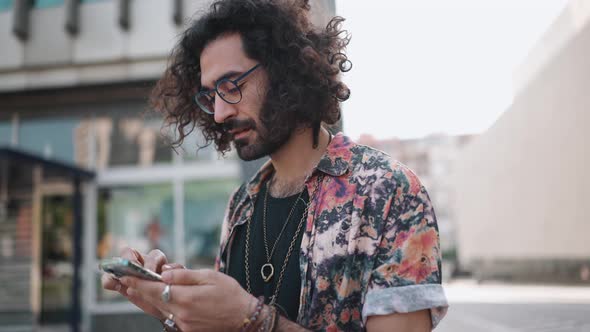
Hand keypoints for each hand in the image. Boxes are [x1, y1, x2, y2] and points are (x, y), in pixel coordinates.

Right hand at [101, 247, 183, 319]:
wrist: (164, 309)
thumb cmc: (170, 292)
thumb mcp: (178, 283)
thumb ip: (176, 272)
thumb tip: (168, 267)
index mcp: (158, 262)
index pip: (154, 255)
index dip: (151, 262)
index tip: (150, 272)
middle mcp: (142, 264)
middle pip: (131, 253)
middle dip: (130, 260)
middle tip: (131, 272)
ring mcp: (130, 273)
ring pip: (118, 263)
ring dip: (116, 269)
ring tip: (118, 279)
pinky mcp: (120, 284)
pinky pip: (110, 278)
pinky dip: (108, 280)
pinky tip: (112, 285)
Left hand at [119, 269, 255, 331]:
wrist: (244, 317)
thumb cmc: (230, 293)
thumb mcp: (210, 277)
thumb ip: (185, 275)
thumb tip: (164, 272)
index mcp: (186, 298)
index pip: (154, 289)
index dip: (138, 281)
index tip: (125, 274)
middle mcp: (181, 313)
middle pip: (153, 300)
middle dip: (138, 289)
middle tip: (124, 279)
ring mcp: (183, 323)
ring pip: (158, 308)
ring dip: (147, 298)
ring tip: (135, 287)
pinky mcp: (186, 328)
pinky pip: (168, 315)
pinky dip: (160, 305)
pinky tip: (158, 298)